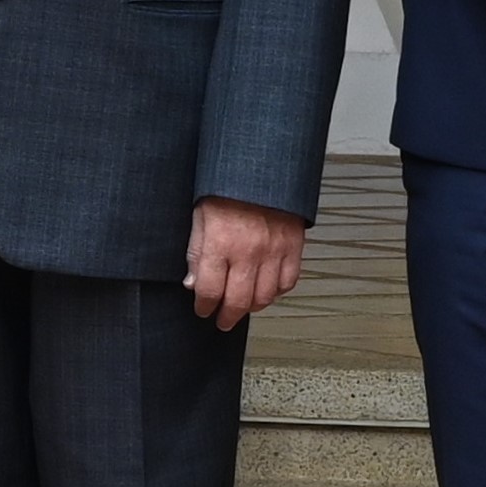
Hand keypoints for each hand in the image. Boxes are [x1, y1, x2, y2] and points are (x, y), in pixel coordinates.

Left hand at [183, 195, 308, 328]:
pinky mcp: (293, 246)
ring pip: (264, 297)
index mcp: (220, 243)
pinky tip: (267, 288)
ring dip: (251, 307)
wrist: (263, 166)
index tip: (202, 309)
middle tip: (223, 320)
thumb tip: (192, 283)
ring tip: (244, 306)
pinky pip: (288, 281)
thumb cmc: (228, 188)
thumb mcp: (200, 217)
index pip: (209, 291)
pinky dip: (277, 291)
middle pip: (237, 301)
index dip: (203, 306)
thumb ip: (196, 252)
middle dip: (226, 317)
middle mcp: (248, 251)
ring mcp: (274, 250)